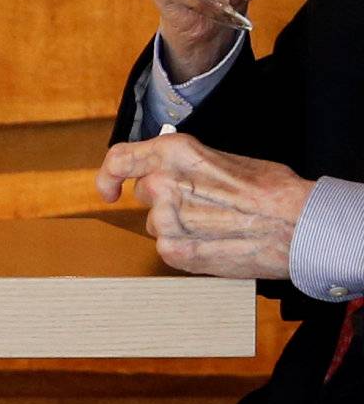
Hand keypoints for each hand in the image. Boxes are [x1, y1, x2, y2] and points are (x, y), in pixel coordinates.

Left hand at [95, 133, 309, 278]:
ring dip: (178, 225)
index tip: (109, 189)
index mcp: (173, 153)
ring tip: (216, 224)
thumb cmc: (270, 189)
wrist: (294, 225)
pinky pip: (168, 247)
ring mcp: (164, 220)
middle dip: (165, 200)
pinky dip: (187, 246)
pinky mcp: (172, 251)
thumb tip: (169, 172)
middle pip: (145, 194)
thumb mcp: (221, 159)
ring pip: (157, 224)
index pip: (119, 160)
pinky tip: (215, 240)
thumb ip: (186, 165)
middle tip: (201, 205)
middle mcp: (162, 184)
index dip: (109, 176)